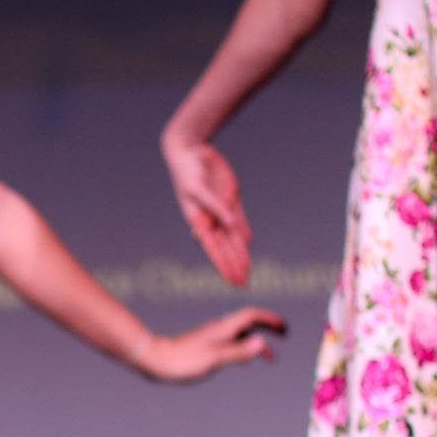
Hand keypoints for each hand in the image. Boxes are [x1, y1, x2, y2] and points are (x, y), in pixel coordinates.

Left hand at [135, 307, 287, 382]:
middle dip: (268, 327)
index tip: (284, 327)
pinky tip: (243, 362)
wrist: (155, 361)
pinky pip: (231, 344)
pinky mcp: (205, 346)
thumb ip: (239, 352)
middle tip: (285, 334)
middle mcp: (219, 330)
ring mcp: (212, 337)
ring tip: (271, 358)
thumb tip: (263, 344)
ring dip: (258, 343)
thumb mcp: (215, 358)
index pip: (252, 316)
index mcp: (223, 329)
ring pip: (241, 336)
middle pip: (249, 323)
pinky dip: (243, 349)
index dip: (270, 319)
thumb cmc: (183, 361)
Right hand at [163, 128, 253, 286]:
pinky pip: (239, 219)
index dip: (224, 266)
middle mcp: (211, 219)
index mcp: (199, 221)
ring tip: (248, 271)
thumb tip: (232, 226)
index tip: (232, 280)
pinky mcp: (230, 199)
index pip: (214, 249)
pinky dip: (243, 231)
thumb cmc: (188, 172)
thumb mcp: (199, 189)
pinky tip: (248, 243)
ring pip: (233, 237)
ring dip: (240, 254)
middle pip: (225, 248)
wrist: (191, 152)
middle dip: (233, 266)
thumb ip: (217, 208)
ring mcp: (221, 210)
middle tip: (243, 284)